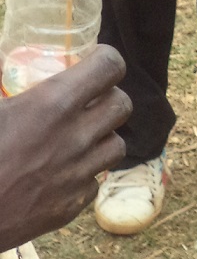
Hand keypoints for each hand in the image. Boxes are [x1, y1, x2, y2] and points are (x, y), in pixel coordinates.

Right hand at [0, 46, 129, 251]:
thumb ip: (0, 70)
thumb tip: (3, 51)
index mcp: (53, 104)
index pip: (110, 67)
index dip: (105, 60)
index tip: (93, 61)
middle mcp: (75, 137)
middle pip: (122, 105)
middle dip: (108, 97)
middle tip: (88, 100)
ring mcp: (76, 175)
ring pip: (116, 145)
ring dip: (101, 136)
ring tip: (76, 136)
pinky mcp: (69, 207)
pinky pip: (94, 182)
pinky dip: (82, 174)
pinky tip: (59, 172)